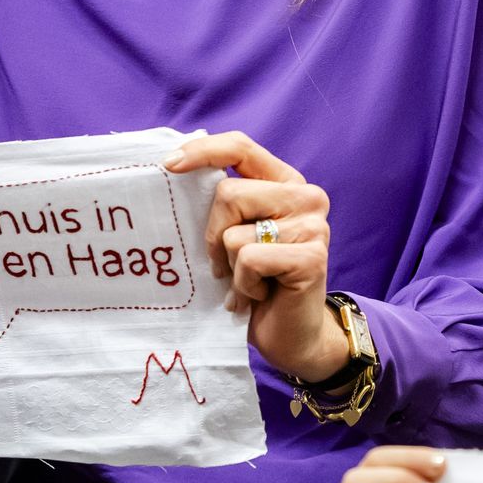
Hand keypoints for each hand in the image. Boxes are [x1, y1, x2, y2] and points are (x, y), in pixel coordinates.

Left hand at [166, 131, 345, 383]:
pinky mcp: (312, 258)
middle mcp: (306, 196)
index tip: (169, 164)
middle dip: (213, 236)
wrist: (293, 335)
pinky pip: (249, 261)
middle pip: (229, 194)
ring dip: (231, 267)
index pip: (241, 147)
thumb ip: (225, 202)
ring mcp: (314, 226)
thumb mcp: (237, 232)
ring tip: (249, 283)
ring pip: (234, 233)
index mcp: (285, 181)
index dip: (203, 152)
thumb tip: (173, 168)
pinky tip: (259, 296)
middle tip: (225, 264)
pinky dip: (243, 286)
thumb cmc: (256, 281)